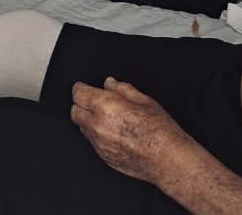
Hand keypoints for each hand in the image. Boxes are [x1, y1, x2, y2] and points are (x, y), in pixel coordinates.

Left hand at [71, 77, 191, 184]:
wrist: (166, 159)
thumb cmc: (159, 130)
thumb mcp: (144, 100)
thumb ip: (122, 89)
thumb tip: (110, 83)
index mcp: (106, 107)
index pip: (79, 94)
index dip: (80, 88)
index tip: (83, 87)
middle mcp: (98, 126)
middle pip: (75, 112)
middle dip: (81, 104)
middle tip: (93, 101)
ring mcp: (99, 144)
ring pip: (82, 128)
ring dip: (88, 120)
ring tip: (107, 117)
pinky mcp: (104, 157)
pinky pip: (92, 142)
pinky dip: (97, 135)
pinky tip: (114, 132)